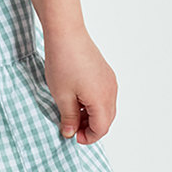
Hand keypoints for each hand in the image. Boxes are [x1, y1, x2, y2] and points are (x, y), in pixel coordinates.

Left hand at [42, 28, 117, 143]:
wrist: (66, 34)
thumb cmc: (63, 63)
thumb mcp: (61, 96)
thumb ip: (68, 117)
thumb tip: (69, 132)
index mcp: (101, 100)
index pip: (101, 129)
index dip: (87, 137)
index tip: (72, 136)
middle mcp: (111, 91)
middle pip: (106, 120)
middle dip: (89, 127)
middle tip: (70, 126)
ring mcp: (110, 80)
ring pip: (105, 108)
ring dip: (91, 115)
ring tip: (70, 112)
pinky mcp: (105, 72)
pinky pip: (104, 95)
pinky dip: (93, 103)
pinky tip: (76, 98)